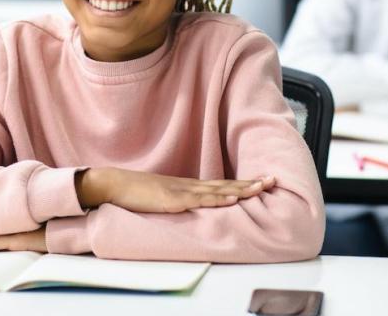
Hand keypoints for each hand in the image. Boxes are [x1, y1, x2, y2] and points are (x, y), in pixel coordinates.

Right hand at [76, 167, 274, 213]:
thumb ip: (177, 201)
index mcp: (187, 186)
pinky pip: (198, 200)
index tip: (261, 182)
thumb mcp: (161, 197)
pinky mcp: (172, 200)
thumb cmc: (135, 193)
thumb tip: (192, 208)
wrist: (114, 185)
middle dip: (250, 183)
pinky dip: (217, 199)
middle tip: (273, 179)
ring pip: (218, 191)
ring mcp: (181, 191)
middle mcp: (189, 186)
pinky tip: (231, 199)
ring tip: (261, 187)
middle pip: (225, 185)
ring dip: (241, 189)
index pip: (221, 185)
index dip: (242, 184)